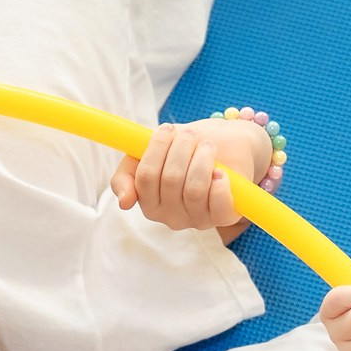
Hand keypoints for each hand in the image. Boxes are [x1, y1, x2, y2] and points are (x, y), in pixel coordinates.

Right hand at [113, 120, 252, 231]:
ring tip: (208, 146)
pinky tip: (221, 171)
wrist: (226, 146)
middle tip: (190, 135)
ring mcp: (196, 220)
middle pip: (170, 179)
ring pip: (194, 188)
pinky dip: (220, 183)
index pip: (146, 177)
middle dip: (182, 148)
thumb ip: (126, 174)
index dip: (157, 148)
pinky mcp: (222, 218)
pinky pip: (219, 204)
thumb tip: (124, 202)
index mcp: (149, 202)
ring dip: (203, 158)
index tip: (168, 130)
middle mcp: (170, 217)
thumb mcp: (149, 154)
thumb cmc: (186, 150)